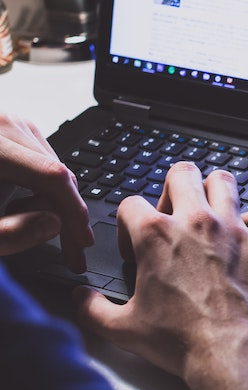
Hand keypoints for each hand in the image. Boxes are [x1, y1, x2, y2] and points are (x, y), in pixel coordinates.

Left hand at [0, 114, 93, 271]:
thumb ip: (9, 233)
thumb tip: (53, 224)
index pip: (52, 176)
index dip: (74, 212)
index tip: (82, 242)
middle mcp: (1, 125)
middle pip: (57, 172)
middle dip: (67, 214)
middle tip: (71, 250)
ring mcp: (6, 124)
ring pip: (53, 168)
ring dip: (54, 203)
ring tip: (31, 225)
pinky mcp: (7, 130)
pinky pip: (40, 162)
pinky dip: (42, 189)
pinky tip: (25, 207)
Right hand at [72, 162, 247, 376]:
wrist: (232, 354)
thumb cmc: (182, 342)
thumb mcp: (122, 329)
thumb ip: (93, 309)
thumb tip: (81, 298)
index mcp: (155, 236)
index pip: (131, 204)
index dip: (127, 224)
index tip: (135, 247)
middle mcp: (195, 222)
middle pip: (182, 173)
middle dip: (174, 188)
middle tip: (174, 214)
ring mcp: (233, 229)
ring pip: (225, 181)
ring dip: (216, 191)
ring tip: (212, 211)